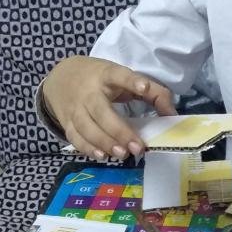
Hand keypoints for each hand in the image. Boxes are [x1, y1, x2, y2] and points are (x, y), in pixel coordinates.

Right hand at [42, 56, 176, 159]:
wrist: (60, 78)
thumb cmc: (100, 79)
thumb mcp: (123, 77)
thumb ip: (152, 92)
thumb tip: (172, 115)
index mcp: (106, 75)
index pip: (119, 75)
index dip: (131, 81)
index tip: (144, 88)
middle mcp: (88, 92)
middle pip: (101, 111)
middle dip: (119, 131)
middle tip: (138, 147)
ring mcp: (75, 108)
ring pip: (86, 127)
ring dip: (104, 143)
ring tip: (123, 154)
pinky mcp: (66, 121)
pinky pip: (75, 137)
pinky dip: (87, 148)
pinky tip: (103, 156)